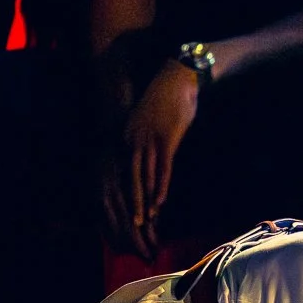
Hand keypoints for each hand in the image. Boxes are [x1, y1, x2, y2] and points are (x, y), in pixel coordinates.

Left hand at [122, 60, 201, 254]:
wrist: (176, 78)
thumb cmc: (168, 98)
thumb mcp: (151, 121)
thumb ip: (148, 139)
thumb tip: (152, 156)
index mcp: (128, 136)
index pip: (125, 171)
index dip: (128, 192)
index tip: (129, 210)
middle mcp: (134, 140)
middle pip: (131, 179)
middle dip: (133, 203)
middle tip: (134, 224)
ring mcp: (149, 140)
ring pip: (145, 178)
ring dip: (146, 201)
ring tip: (146, 220)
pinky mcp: (165, 140)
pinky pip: (162, 169)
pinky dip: (160, 187)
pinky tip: (160, 202)